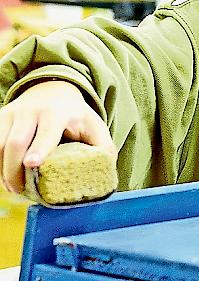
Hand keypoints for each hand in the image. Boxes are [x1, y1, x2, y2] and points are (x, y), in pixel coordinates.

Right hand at [0, 80, 114, 193]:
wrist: (53, 89)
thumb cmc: (76, 115)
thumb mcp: (95, 126)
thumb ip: (103, 147)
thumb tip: (106, 173)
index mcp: (59, 113)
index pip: (47, 131)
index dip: (40, 148)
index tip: (32, 163)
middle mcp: (32, 111)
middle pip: (16, 142)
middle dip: (14, 170)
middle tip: (20, 191)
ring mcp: (13, 113)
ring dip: (2, 169)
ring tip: (12, 187)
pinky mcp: (1, 117)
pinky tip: (4, 175)